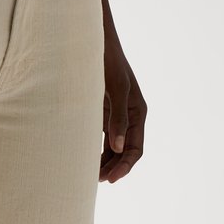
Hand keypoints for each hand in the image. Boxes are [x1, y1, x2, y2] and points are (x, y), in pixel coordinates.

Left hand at [100, 45, 146, 183]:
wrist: (92, 42)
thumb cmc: (106, 61)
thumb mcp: (115, 88)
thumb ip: (117, 118)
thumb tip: (119, 148)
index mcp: (138, 112)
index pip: (136, 148)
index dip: (125, 166)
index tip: (111, 179)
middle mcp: (129, 116)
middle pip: (125, 152)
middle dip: (114, 168)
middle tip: (97, 181)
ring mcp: (115, 116)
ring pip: (113, 148)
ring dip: (105, 163)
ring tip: (90, 176)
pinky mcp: (101, 113)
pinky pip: (102, 139)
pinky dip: (96, 151)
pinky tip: (85, 161)